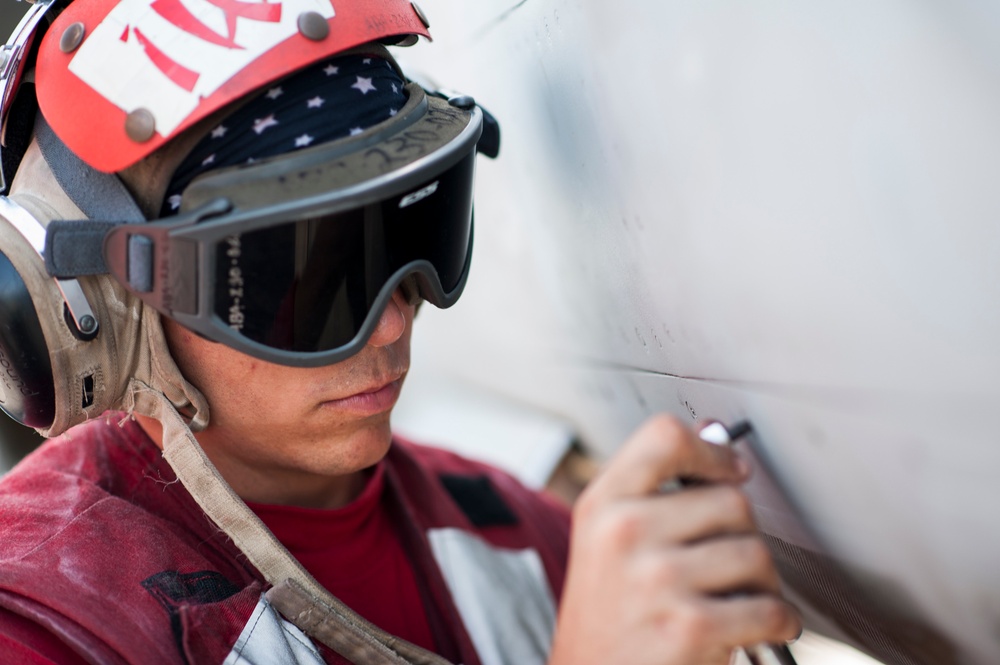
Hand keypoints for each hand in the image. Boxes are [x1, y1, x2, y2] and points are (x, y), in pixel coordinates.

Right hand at [548, 415, 800, 664]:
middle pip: (731, 500)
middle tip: (729, 563)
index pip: (665, 437)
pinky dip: (778, 623)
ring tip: (737, 599)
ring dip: (763, 584)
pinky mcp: (689, 627)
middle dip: (743, 536)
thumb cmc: (607, 615)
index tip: (731, 470)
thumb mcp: (605, 541)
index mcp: (603, 503)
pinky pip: (769, 608)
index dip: (712, 451)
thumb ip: (650, 492)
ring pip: (756, 554)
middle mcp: (624, 532)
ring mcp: (656, 579)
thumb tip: (714, 441)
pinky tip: (757, 630)